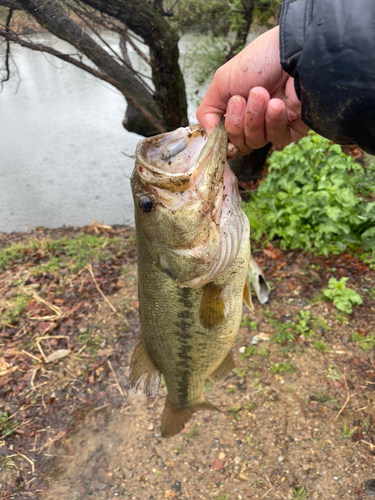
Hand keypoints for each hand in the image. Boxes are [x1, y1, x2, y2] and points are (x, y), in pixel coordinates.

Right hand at [196, 27, 307, 154]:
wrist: (292, 52)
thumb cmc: (258, 61)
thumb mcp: (221, 82)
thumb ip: (208, 112)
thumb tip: (209, 138)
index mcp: (237, 112)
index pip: (226, 140)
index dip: (222, 138)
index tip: (221, 124)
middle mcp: (255, 122)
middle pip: (239, 144)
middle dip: (237, 123)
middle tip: (241, 99)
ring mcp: (273, 126)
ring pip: (257, 142)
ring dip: (255, 117)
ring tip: (261, 94)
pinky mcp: (293, 129)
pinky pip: (278, 139)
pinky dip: (273, 121)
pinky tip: (276, 104)